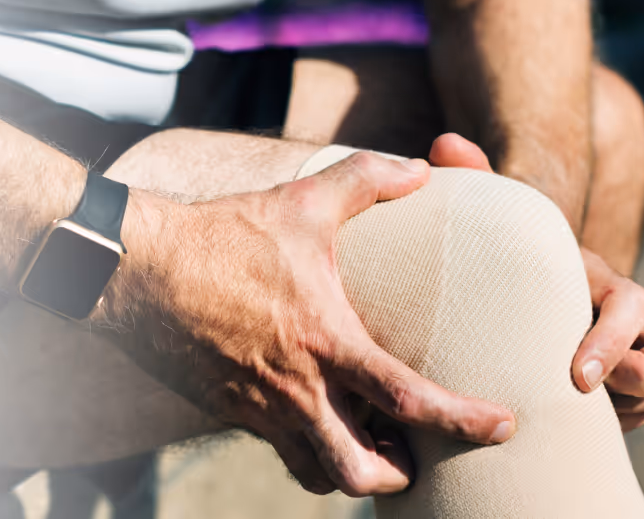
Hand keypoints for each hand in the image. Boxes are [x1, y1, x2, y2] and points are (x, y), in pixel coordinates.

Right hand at [105, 152, 515, 496]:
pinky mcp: (229, 410)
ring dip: (351, 469)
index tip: (504, 425)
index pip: (408, 400)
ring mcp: (259, 408)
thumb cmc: (224, 235)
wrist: (139, 272)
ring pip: (316, 475)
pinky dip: (306, 446)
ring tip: (368, 440)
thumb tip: (422, 168)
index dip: (463, 420)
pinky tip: (313, 415)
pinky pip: (278, 448)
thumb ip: (366, 179)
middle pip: (361, 472)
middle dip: (399, 475)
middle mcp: (296, 390)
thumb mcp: (301, 201)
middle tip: (415, 451)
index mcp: (326, 342)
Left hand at [429, 133, 643, 430]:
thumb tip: (445, 144)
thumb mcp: (481, 228)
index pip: (636, 306)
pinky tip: (560, 419)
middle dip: (640, 382)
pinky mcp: (620, 389)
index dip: (616, 341)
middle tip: (581, 396)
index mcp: (594, 281)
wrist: (493, 303)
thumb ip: (472, 183)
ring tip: (564, 406)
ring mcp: (628, 354)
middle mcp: (623, 317)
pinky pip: (638, 415)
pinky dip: (612, 422)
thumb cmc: (486, 262)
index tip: (576, 376)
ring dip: (624, 406)